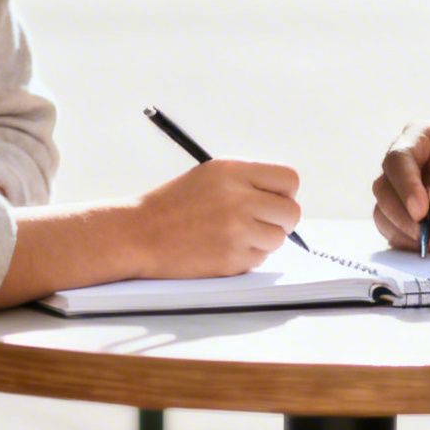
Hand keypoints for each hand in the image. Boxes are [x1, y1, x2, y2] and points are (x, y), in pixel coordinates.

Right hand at [132, 159, 300, 278]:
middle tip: (262, 224)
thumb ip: (248, 181)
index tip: (273, 201)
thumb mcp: (210, 176)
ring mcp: (236, 229)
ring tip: (234, 236)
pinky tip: (222, 248)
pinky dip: (247, 257)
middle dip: (281, 220)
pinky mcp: (231, 258)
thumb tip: (286, 197)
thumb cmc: (174, 205)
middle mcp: (238, 198)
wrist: (138, 234)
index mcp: (232, 171)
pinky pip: (260, 259)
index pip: (288, 179)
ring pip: (278, 238)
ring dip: (263, 240)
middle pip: (291, 212)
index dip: (285, 193)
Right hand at [372, 122, 429, 253]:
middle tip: (428, 235)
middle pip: (383, 187)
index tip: (422, 209)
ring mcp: (404, 194)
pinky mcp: (407, 222)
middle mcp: (408, 165)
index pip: (399, 157)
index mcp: (425, 139)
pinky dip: (412, 246)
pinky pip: (394, 235)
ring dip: (408, 234)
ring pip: (383, 214)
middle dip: (403, 215)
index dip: (405, 184)